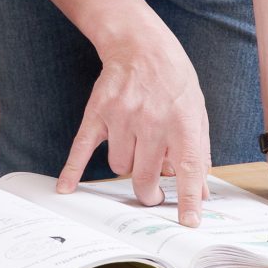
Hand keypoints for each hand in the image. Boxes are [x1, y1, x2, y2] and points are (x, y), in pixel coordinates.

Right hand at [55, 26, 210, 226]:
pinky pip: (82, 148)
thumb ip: (198, 151)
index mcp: (182, 122)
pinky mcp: (98, 114)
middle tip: (151, 194)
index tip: (188, 222)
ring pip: (118, 166)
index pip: (188, 170)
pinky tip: (66, 188)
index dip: (189, 200)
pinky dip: (73, 170)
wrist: (140, 45)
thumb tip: (201, 190)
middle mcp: (152, 122)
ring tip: (134, 148)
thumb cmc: (173, 78)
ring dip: (126, 166)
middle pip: (145, 178)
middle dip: (148, 194)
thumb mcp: (196, 111)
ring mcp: (122, 118)